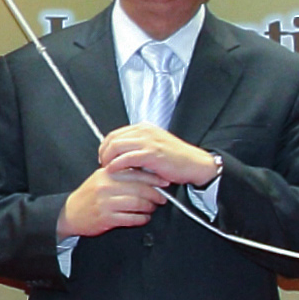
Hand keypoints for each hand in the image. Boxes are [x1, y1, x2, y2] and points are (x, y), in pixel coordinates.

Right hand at [58, 162, 164, 240]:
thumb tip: (145, 173)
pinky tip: (143, 218)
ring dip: (149, 207)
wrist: (69, 213)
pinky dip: (141, 219)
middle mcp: (106, 187)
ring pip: (137, 203)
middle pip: (139, 188)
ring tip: (152, 208)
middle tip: (162, 198)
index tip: (163, 182)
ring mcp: (106, 203)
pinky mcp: (106, 218)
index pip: (135, 173)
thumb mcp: (101, 179)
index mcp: (107, 174)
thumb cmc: (88, 196)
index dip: (153, 178)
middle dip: (155, 194)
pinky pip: (130, 218)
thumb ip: (120, 174)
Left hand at [99, 122, 220, 188]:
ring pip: (116, 146)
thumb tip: (120, 153)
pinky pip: (126, 158)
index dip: (105, 146)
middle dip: (104, 153)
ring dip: (108, 159)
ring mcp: (148, 141)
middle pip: (112, 139)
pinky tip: (114, 171)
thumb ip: (138, 146)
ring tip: (108, 169)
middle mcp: (144, 131)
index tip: (103, 157)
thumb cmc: (176, 158)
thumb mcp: (155, 145)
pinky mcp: (151, 154)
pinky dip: (116, 165)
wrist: (195, 164)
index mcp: (144, 128)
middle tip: (103, 165)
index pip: (115, 134)